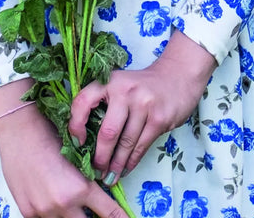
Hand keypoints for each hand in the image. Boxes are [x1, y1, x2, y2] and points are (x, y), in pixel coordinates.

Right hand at [0, 103, 126, 217]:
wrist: (20, 130)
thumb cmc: (51, 135)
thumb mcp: (77, 157)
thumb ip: (88, 181)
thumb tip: (99, 192)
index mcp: (81, 188)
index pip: (109, 213)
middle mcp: (64, 204)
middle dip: (92, 216)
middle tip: (94, 209)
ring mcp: (44, 211)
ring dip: (72, 214)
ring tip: (70, 198)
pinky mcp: (28, 213)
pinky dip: (52, 212)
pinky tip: (50, 198)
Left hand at [68, 30, 216, 183]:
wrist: (178, 76)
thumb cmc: (142, 85)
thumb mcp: (120, 84)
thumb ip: (104, 104)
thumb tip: (85, 140)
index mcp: (110, 81)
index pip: (83, 101)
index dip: (75, 125)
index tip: (77, 143)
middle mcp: (126, 91)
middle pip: (107, 132)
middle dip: (100, 157)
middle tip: (95, 171)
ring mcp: (145, 104)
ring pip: (125, 143)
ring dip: (116, 165)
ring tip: (109, 177)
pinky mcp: (159, 118)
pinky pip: (141, 146)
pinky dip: (131, 162)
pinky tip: (125, 169)